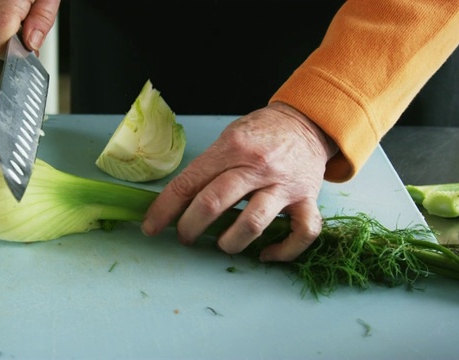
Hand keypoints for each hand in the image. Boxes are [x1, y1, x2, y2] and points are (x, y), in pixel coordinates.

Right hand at [0, 0, 60, 57]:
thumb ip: (42, 18)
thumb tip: (31, 44)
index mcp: (3, 3)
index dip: (15, 55)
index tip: (30, 51)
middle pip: (1, 41)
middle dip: (21, 37)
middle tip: (35, 14)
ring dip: (16, 27)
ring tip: (29, 4)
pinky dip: (11, 18)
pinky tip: (20, 3)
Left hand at [141, 102, 337, 261]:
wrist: (307, 122)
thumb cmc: (262, 133)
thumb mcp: (229, 137)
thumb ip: (209, 166)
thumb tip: (180, 200)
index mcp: (232, 148)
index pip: (189, 182)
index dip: (164, 208)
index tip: (151, 226)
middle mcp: (258, 166)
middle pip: (214, 203)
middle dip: (190, 227)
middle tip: (184, 235)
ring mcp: (284, 185)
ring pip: (252, 224)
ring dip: (229, 242)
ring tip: (221, 244)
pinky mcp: (307, 199)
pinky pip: (302, 234)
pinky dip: (283, 251)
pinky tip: (265, 253)